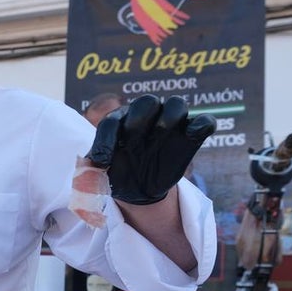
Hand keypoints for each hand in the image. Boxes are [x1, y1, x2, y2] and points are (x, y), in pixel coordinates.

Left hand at [86, 94, 215, 204]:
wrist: (138, 188)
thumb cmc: (115, 174)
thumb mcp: (97, 176)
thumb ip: (89, 171)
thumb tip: (87, 169)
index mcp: (118, 124)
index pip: (111, 123)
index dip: (106, 141)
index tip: (103, 163)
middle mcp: (144, 118)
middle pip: (147, 102)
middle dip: (140, 116)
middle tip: (134, 137)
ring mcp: (169, 125)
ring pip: (177, 104)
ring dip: (170, 116)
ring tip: (160, 135)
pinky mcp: (190, 136)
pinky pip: (204, 122)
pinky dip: (202, 124)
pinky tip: (193, 135)